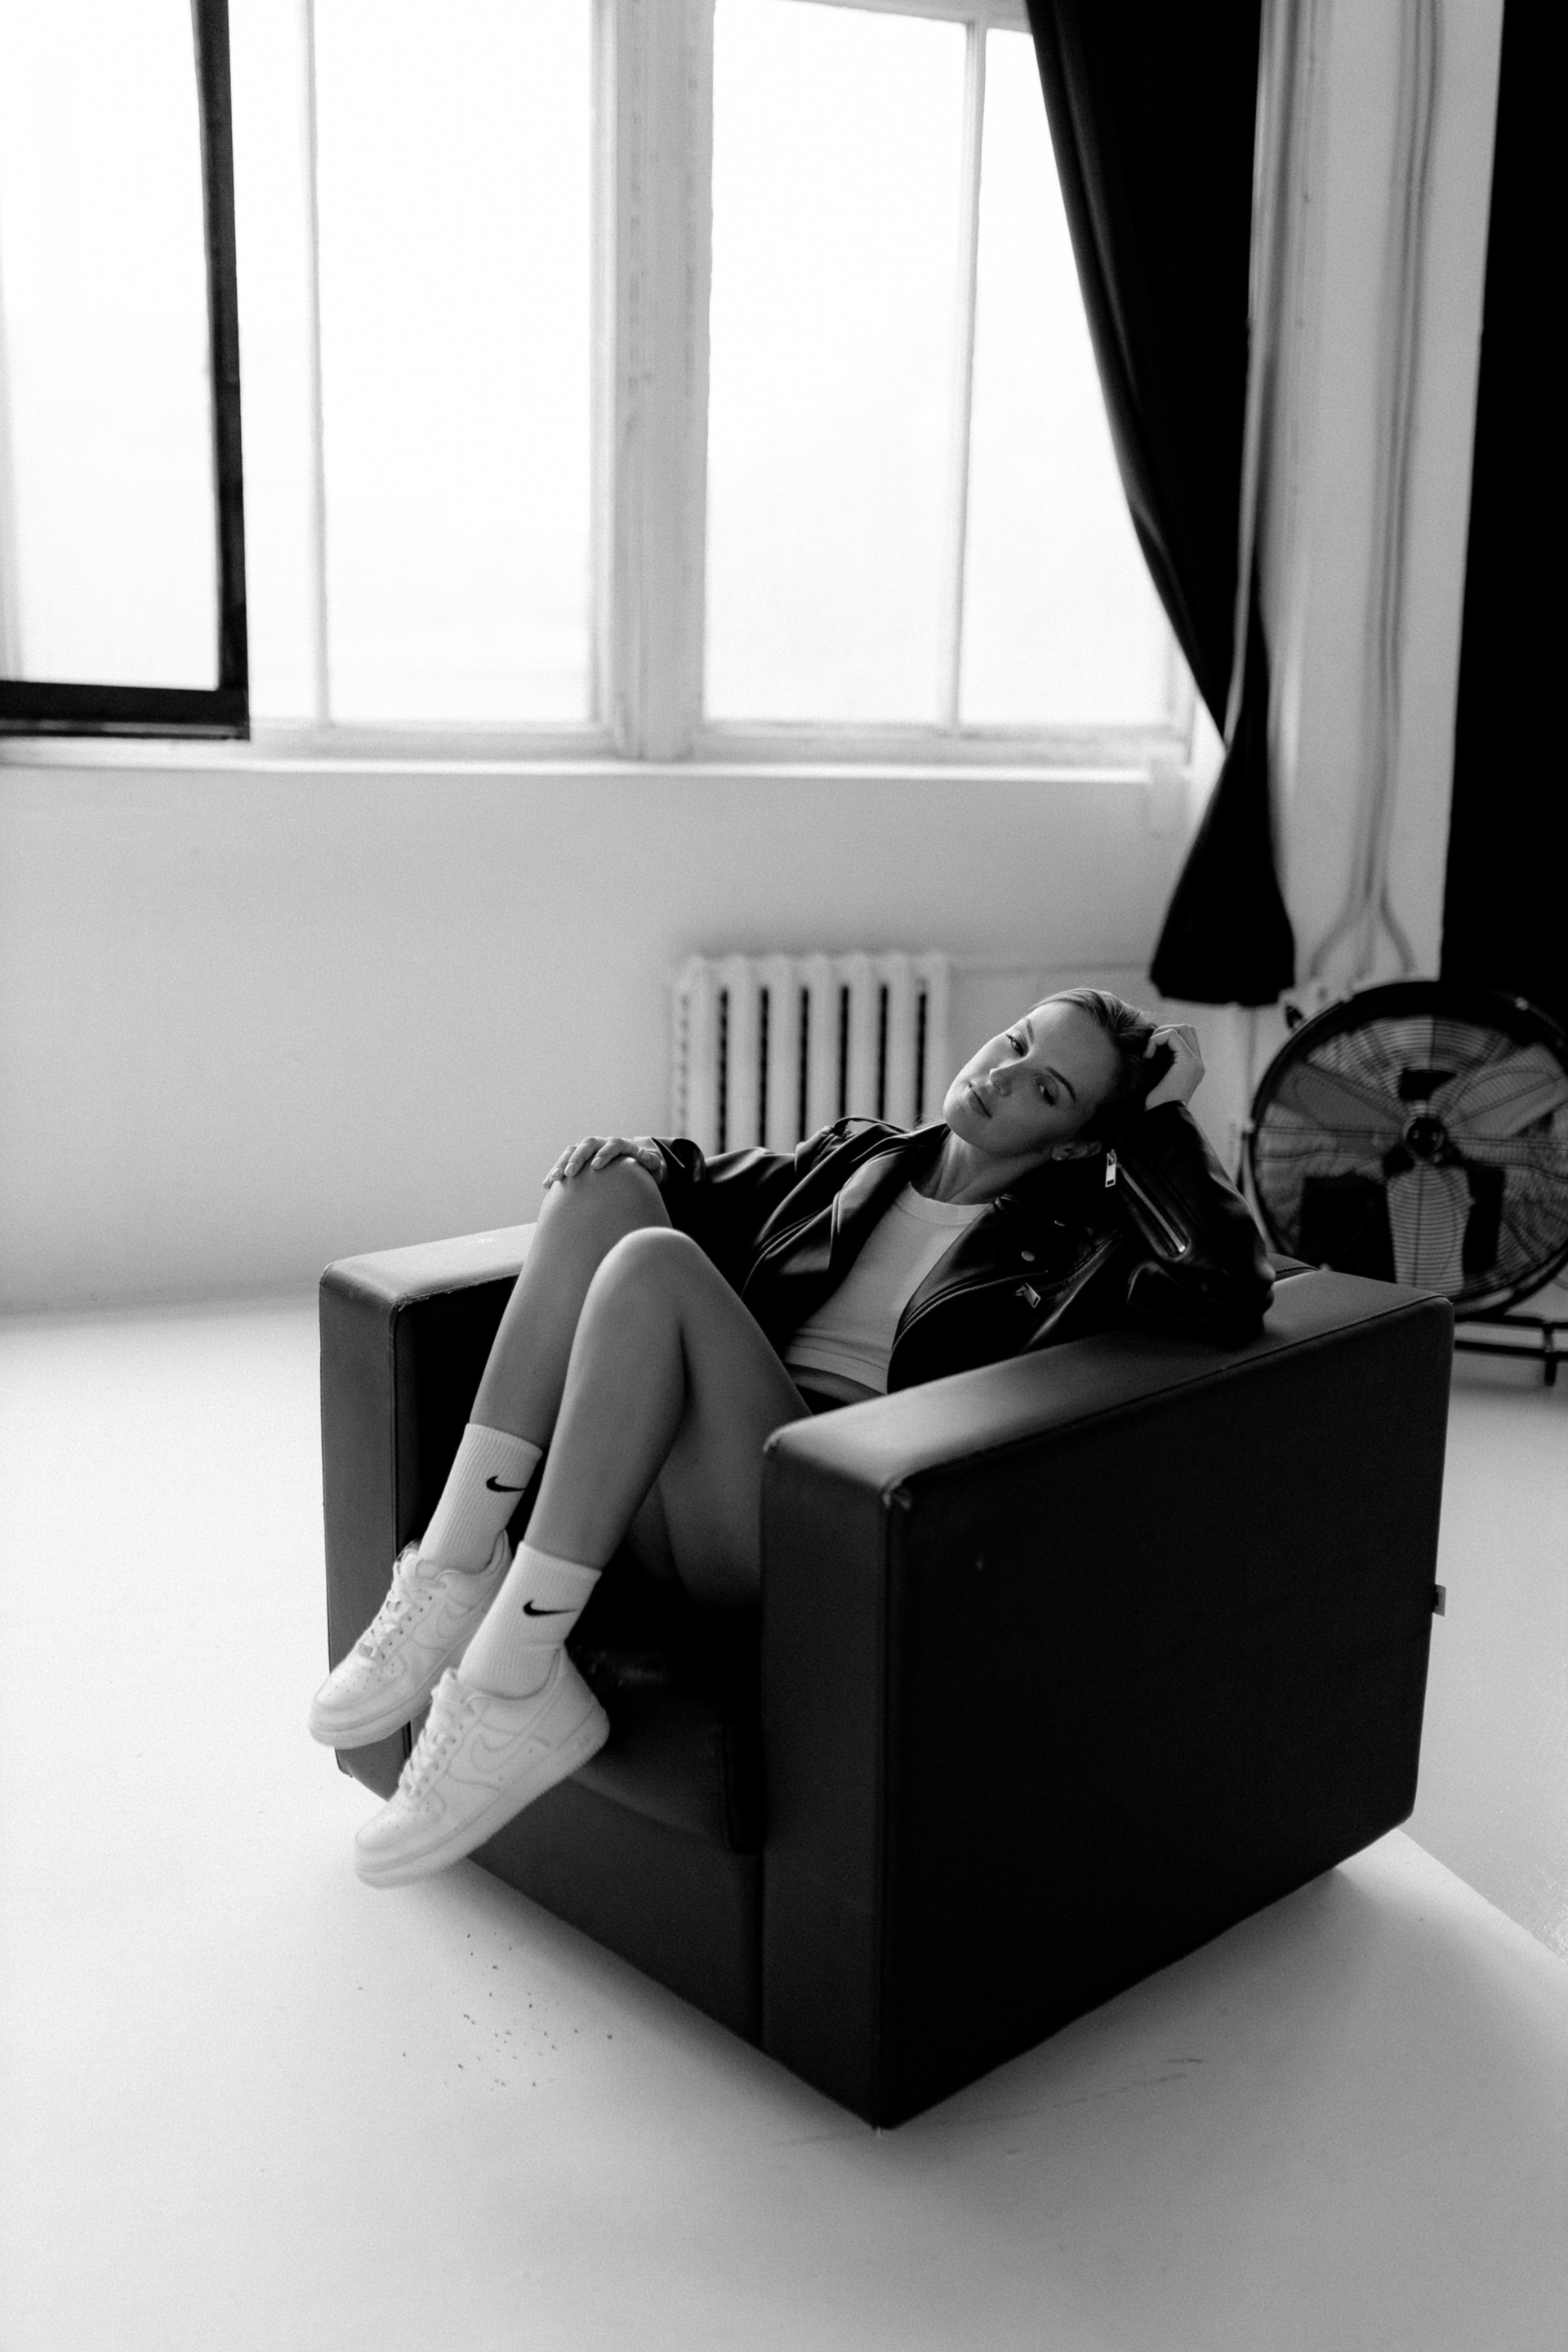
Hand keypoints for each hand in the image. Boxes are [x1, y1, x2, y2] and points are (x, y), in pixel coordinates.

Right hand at [543, 1134, 663, 1188]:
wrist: (632, 1167)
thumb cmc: (643, 1170)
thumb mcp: (651, 1167)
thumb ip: (650, 1162)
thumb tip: (647, 1158)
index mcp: (621, 1144)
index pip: (613, 1145)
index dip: (605, 1154)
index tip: (596, 1166)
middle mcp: (602, 1144)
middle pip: (588, 1145)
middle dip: (577, 1158)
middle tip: (569, 1173)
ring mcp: (588, 1150)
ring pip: (572, 1151)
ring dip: (561, 1164)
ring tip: (554, 1179)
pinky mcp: (578, 1159)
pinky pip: (563, 1162)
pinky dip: (555, 1172)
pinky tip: (546, 1185)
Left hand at [1142, 1023, 1204, 1110]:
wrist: (1160, 1117)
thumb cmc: (1155, 1103)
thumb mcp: (1158, 1077)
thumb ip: (1161, 1061)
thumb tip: (1150, 1044)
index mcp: (1192, 1067)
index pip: (1185, 1038)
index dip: (1166, 1037)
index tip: (1150, 1053)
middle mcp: (1197, 1063)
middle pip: (1187, 1029)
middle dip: (1166, 1031)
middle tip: (1151, 1047)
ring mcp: (1195, 1062)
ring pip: (1183, 1028)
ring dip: (1162, 1033)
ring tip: (1150, 1050)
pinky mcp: (1188, 1062)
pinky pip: (1172, 1035)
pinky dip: (1157, 1040)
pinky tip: (1148, 1056)